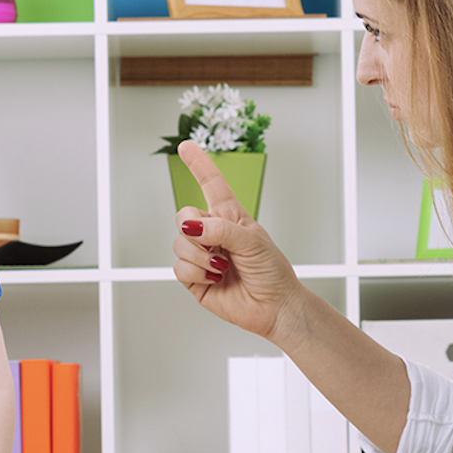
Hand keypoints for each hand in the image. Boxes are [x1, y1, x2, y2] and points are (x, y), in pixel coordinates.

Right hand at [171, 141, 305, 345]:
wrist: (274, 306)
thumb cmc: (272, 271)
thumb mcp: (252, 241)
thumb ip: (221, 229)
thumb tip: (190, 226)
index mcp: (230, 217)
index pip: (210, 184)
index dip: (198, 164)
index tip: (186, 146)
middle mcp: (212, 233)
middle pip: (183, 215)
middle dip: (194, 227)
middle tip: (215, 243)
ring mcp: (201, 256)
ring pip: (179, 243)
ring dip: (199, 255)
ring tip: (221, 266)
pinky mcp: (194, 278)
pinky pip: (178, 267)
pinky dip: (196, 272)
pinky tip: (215, 277)